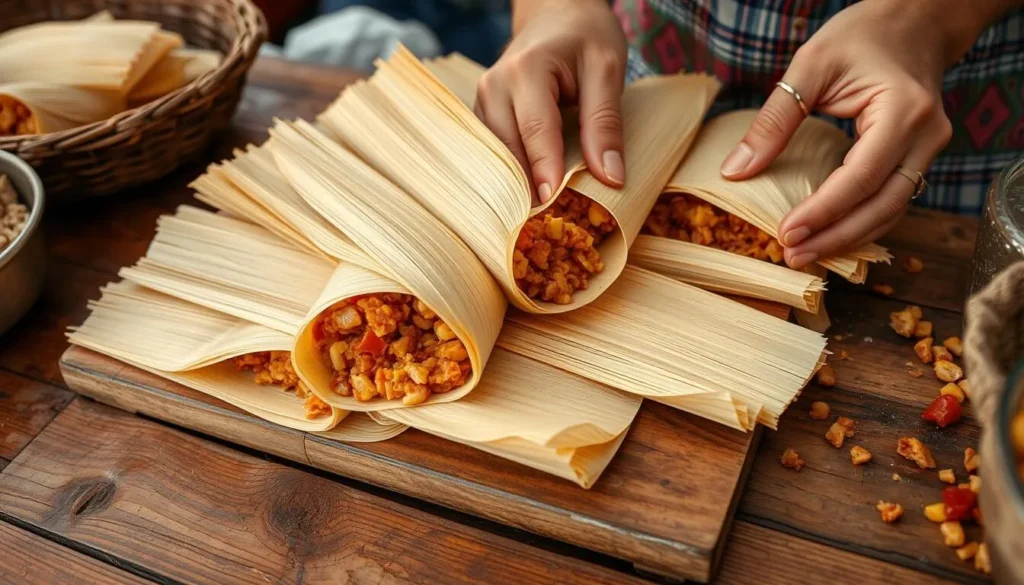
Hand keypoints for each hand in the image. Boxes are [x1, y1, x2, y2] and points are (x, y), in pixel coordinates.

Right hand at [476, 0, 625, 202]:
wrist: (556, 13)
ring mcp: (483, 101)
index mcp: (526, 70)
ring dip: (513, 187)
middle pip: (506, 148)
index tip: (552, 205)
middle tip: (545, 227)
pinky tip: (525, 201)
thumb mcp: (608, 69)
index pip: (535, 130)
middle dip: (525, 187)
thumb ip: (605, 122)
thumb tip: (610, 178)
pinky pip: (491, 153)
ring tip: (535, 222)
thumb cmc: (584, 37)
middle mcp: (494, 86)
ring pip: (493, 156)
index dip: (543, 170)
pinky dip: (508, 177)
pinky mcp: (483, 116)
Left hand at [719, 0, 980, 268]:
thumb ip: (774, 120)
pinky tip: (828, 237)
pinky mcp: (918, 158)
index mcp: (903, 111)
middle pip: (883, 205)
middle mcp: (926, 136)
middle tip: (792, 255)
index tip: (786, 233)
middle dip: (836, 236)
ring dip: (848, 238)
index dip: (824, 211)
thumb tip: (735, 171)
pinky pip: (891, 200)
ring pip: (892, 210)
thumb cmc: (860, 36)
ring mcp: (929, 150)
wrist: (913, 21)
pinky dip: (861, 223)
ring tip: (804, 254)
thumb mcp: (810, 66)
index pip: (861, 176)